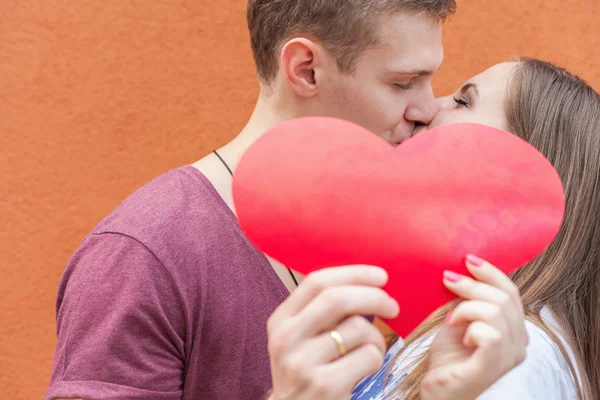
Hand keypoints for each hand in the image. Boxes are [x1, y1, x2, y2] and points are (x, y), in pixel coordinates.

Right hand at [267, 266, 399, 399]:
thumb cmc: (305, 374)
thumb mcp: (299, 340)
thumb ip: (321, 314)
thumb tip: (366, 285)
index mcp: (280, 321)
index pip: (317, 282)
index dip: (354, 273)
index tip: (380, 276)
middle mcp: (286, 339)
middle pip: (338, 299)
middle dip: (374, 297)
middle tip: (393, 306)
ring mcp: (303, 363)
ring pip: (358, 328)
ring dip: (377, 337)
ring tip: (374, 349)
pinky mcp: (324, 386)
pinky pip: (368, 356)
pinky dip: (377, 358)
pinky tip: (368, 367)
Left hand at [420, 255, 527, 399]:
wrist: (437, 390)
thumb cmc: (448, 357)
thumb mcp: (459, 320)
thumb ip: (467, 299)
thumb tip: (460, 270)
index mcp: (514, 330)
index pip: (511, 293)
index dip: (491, 272)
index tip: (468, 259)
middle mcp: (519, 344)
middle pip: (504, 299)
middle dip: (472, 285)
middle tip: (447, 281)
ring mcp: (508, 358)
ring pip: (497, 313)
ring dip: (466, 307)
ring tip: (451, 319)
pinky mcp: (491, 369)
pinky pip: (491, 335)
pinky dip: (471, 327)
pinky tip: (459, 334)